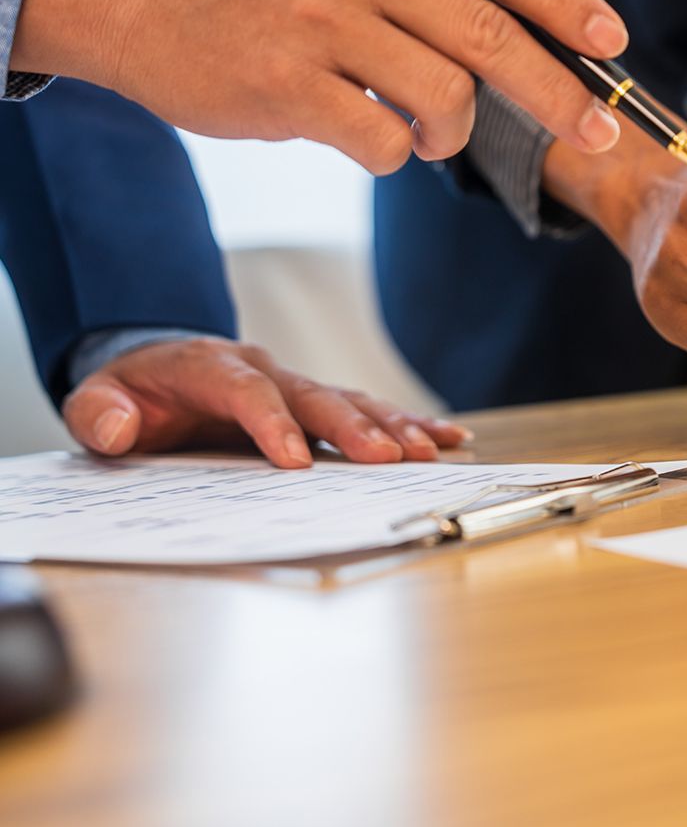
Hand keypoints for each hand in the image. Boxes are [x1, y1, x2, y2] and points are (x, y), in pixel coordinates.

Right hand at [12, 0, 629, 172]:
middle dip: (559, 95)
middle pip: (491, 35)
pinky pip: (383, 142)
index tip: (613, 44)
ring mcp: (318, 22)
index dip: (568, 5)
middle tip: (600, 136)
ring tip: (425, 130)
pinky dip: (392, 153)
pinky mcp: (283, 85)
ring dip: (452, 132)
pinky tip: (368, 136)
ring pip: (444, 95)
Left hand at [62, 338, 470, 468]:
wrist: (158, 365)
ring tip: (428, 450)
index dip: (273, 424)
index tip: (294, 461)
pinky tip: (447, 437)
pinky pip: (367, 409)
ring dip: (392, 426)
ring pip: (350, 400)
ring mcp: (296, 385)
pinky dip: (408, 422)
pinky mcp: (316, 404)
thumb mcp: (99, 398)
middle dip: (354, 428)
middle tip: (389, 457)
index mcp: (212, 368)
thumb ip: (99, 413)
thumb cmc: (135, 391)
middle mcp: (266, 370)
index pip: (248, 392)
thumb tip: (119, 430)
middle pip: (315, 396)